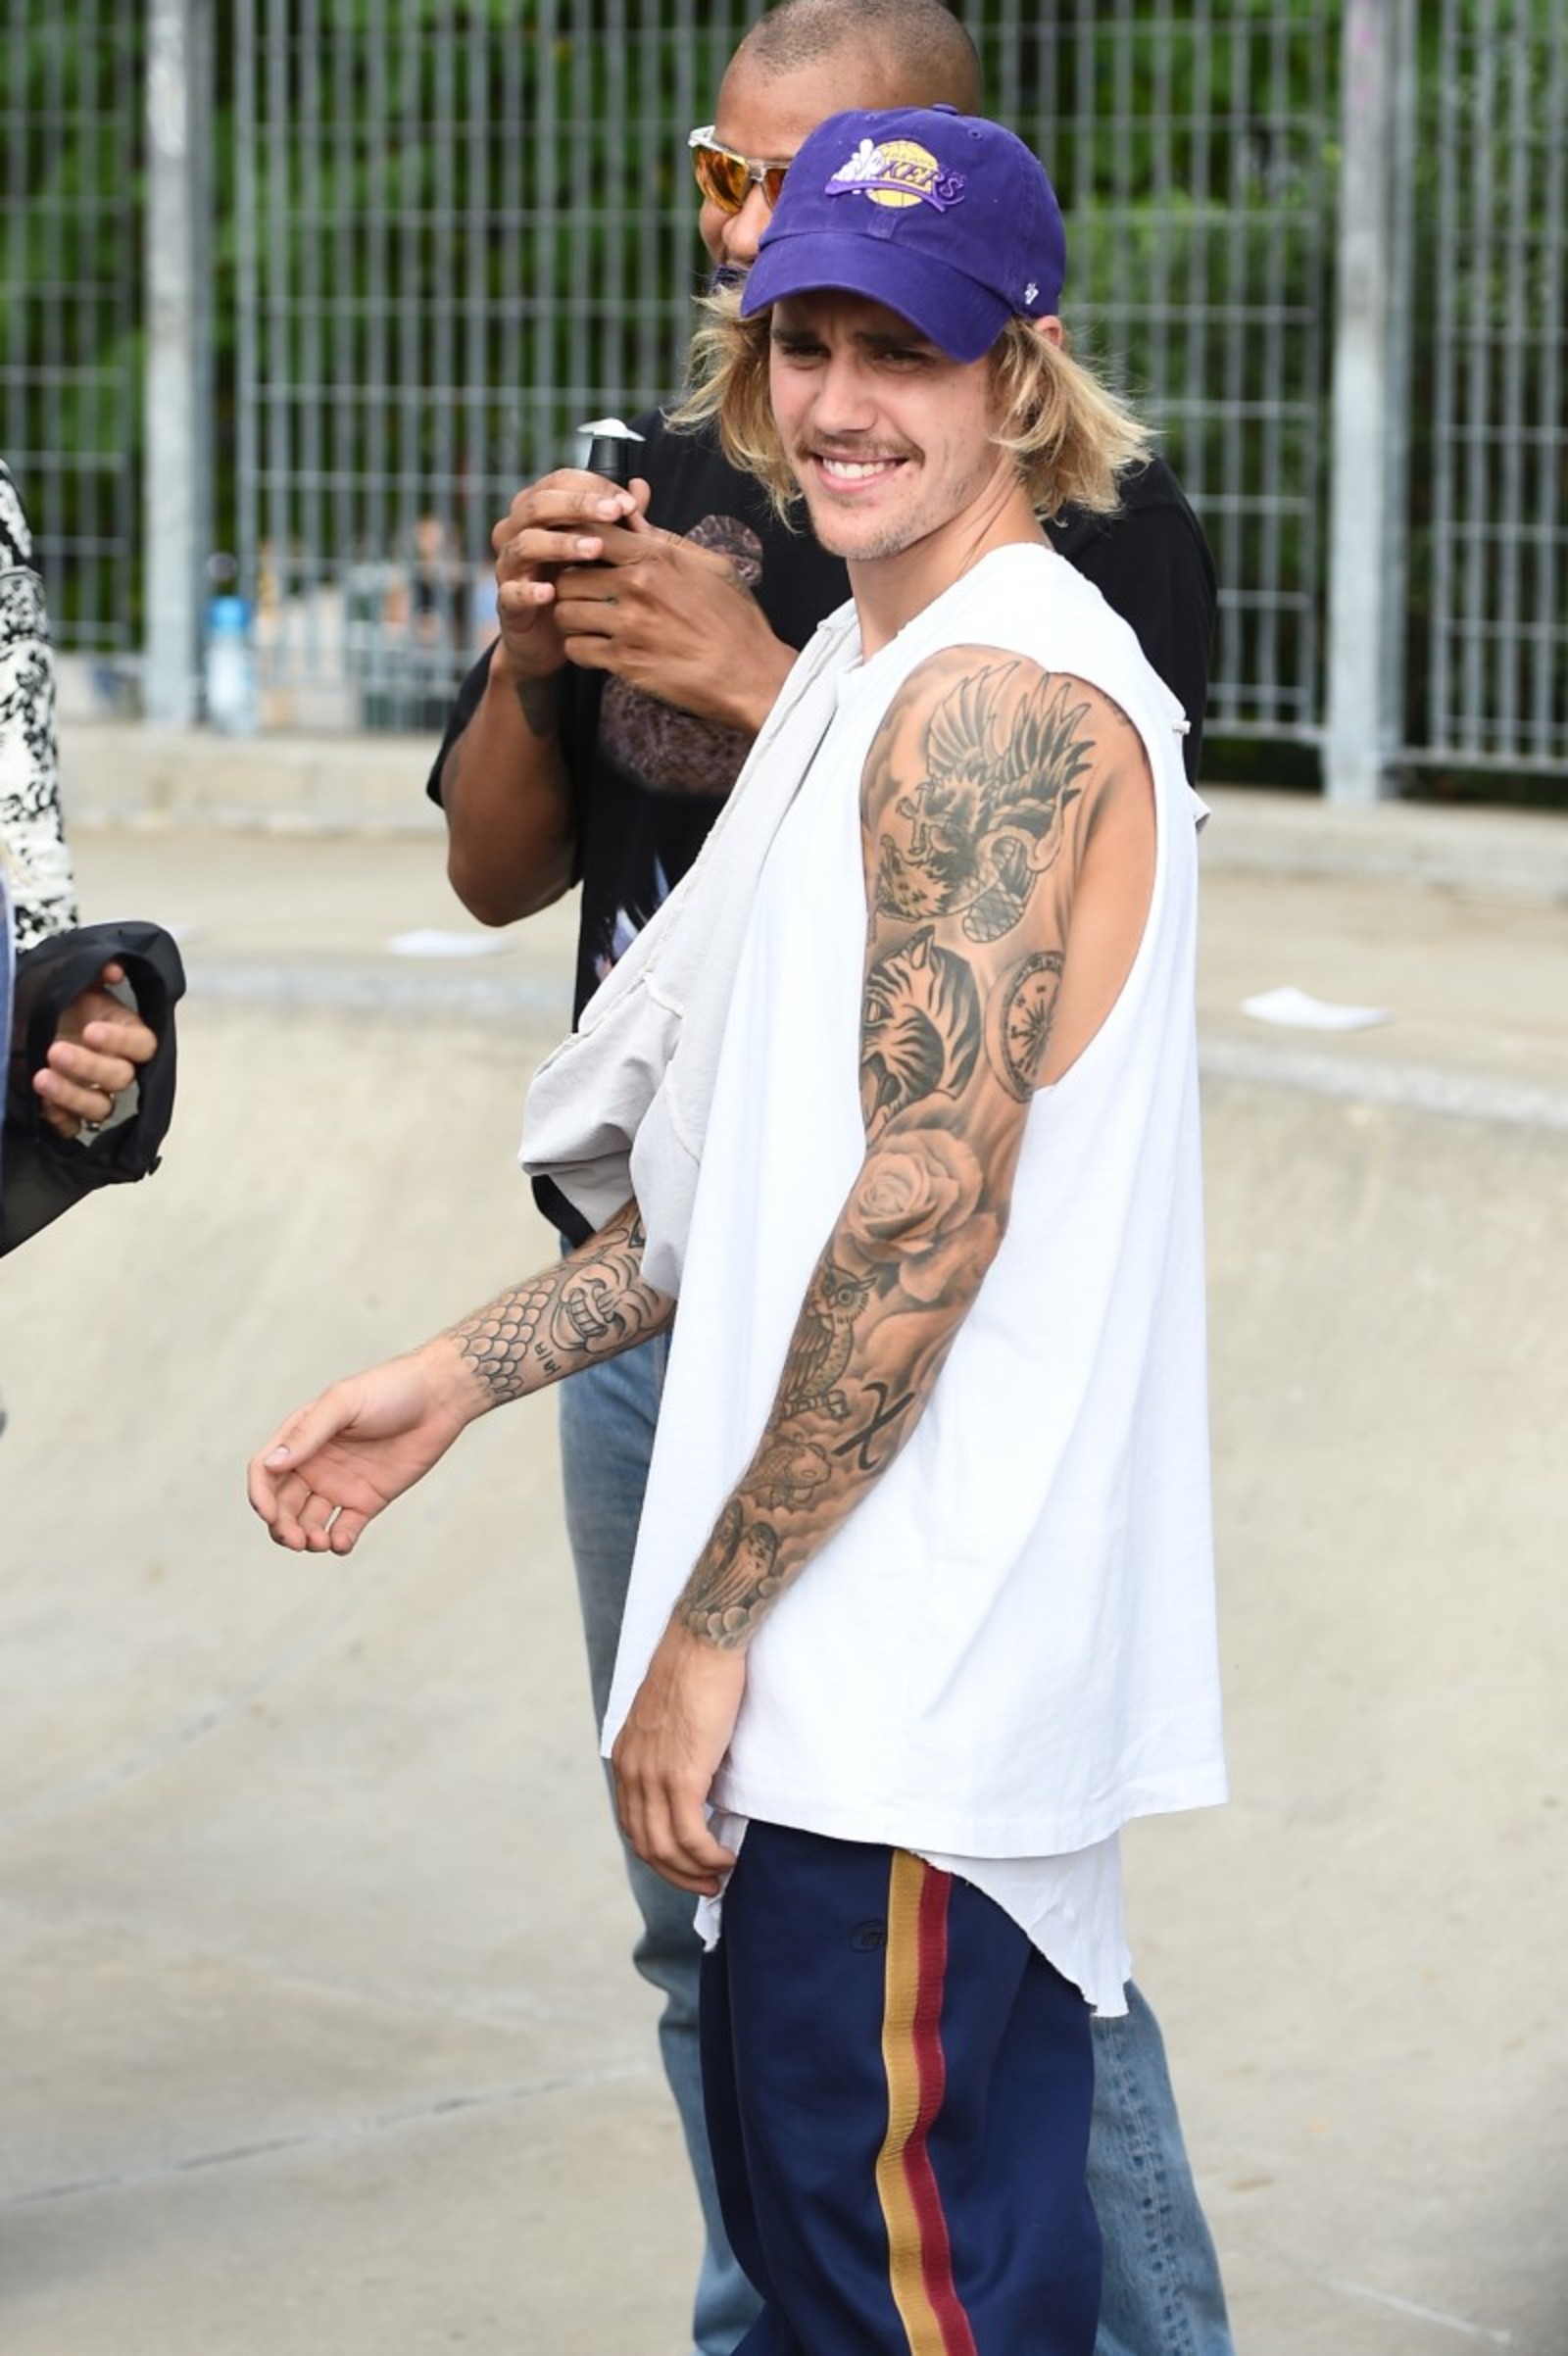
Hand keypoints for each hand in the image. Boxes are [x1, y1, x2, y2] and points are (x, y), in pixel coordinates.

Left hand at [32, 960, 156, 1139]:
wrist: (17, 1017)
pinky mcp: (69, 1112)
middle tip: (56, 1051)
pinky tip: (42, 1104)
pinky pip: (74, 1127)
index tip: (92, 1030)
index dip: (122, 1041)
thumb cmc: (47, 995)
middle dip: (89, 1066)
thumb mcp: (67, 976)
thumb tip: (113, 969)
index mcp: (124, 1033)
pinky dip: (61, 1119)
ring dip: (73, 1095)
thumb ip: (93, 970)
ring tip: (40, 1078)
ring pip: (100, 1107)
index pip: (143, 1045)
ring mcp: (93, 1091)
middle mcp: (114, 1065)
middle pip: (121, 1077)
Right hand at [247, 1341, 480, 1553]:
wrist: (439, 1397)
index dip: (260, 1496)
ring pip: (309, 1522)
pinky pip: (345, 1529)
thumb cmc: (390, 1389)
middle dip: (283, 1527)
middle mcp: (315, 1464)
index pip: (265, 1472)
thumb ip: (308, 1434)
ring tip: (320, 1542)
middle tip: (296, 1540)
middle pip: (283, 1504)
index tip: (269, 1515)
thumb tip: (272, 1465)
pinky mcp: (368, 1500)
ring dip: (307, 1538)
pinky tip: (340, 1543)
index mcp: (301, 1437)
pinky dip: (338, 1542)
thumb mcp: (344, 1404)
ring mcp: (341, 1484)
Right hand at [489, 467, 640, 682]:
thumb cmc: (578, 584)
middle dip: (578, 506)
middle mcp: (517, 532)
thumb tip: (640, 488)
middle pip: (539, 505)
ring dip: (560, 544)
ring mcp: (509, 566)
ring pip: (525, 544)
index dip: (593, 486)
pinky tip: (551, 592)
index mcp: (538, 511)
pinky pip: (512, 593)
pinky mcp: (507, 603)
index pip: (559, 482)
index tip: (628, 503)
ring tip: (594, 549)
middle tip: (614, 513)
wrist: (551, 638)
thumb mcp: (601, 550)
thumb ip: (616, 520)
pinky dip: (529, 591)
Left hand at [551, 508, 794, 733]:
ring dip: (572, 617)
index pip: (591, 533)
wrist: (750, 675)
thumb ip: (662, 534)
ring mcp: (628, 626)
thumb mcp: (708, 565)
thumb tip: (633, 495)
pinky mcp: (624, 663)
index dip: (578, 542)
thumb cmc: (735, 618)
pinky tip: (597, 648)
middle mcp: (637, 587)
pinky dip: (580, 649)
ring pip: (565, 612)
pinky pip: (577, 649)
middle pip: (569, 575)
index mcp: (657, 557)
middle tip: (583, 593)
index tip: (581, 554)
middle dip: (570, 583)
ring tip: (588, 621)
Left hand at [611, 1621, 746, 1893]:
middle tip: (705, 1884)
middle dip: (675, 1873)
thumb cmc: (695, 1671)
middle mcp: (632, 1772)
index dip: (658, 1853)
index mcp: (626, 1758)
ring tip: (720, 1875)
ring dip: (694, 1871)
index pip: (632, 1824)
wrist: (702, 1643)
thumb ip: (670, 1749)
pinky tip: (725, 1858)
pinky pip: (691, 1835)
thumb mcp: (668, 1718)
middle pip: (645, 1844)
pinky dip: (708, 1856)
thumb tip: (693, 1776)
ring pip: (666, 1847)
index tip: (684, 1864)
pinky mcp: (681, 1776)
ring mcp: (653, 1776)